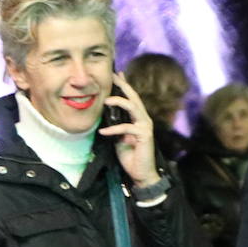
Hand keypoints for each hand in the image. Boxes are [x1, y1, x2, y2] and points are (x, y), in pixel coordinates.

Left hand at [98, 71, 160, 188]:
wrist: (141, 173)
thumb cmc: (130, 155)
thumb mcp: (118, 137)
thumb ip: (115, 125)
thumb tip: (103, 114)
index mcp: (137, 118)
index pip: (131, 98)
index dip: (124, 85)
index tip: (116, 73)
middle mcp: (143, 119)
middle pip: (134, 97)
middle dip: (123, 85)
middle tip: (112, 75)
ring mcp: (145, 126)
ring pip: (133, 107)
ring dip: (119, 101)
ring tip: (105, 101)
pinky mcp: (144, 135)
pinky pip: (127, 127)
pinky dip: (113, 129)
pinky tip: (103, 131)